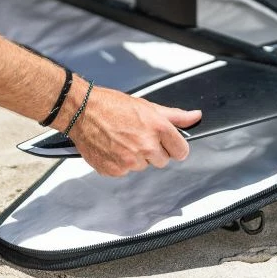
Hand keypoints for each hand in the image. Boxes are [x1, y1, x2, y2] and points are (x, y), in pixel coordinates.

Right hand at [64, 82, 201, 175]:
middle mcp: (146, 147)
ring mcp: (130, 161)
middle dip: (154, 151)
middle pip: (162, 161)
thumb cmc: (111, 105)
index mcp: (158, 129)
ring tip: (122, 140)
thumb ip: (175, 116)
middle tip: (138, 136)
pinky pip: (124, 172)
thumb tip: (195, 117)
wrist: (81, 111)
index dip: (174, 146)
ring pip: (142, 167)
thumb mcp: (147, 106)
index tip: (167, 143)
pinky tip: (112, 147)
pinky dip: (119, 163)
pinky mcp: (114, 170)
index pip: (181, 151)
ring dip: (136, 157)